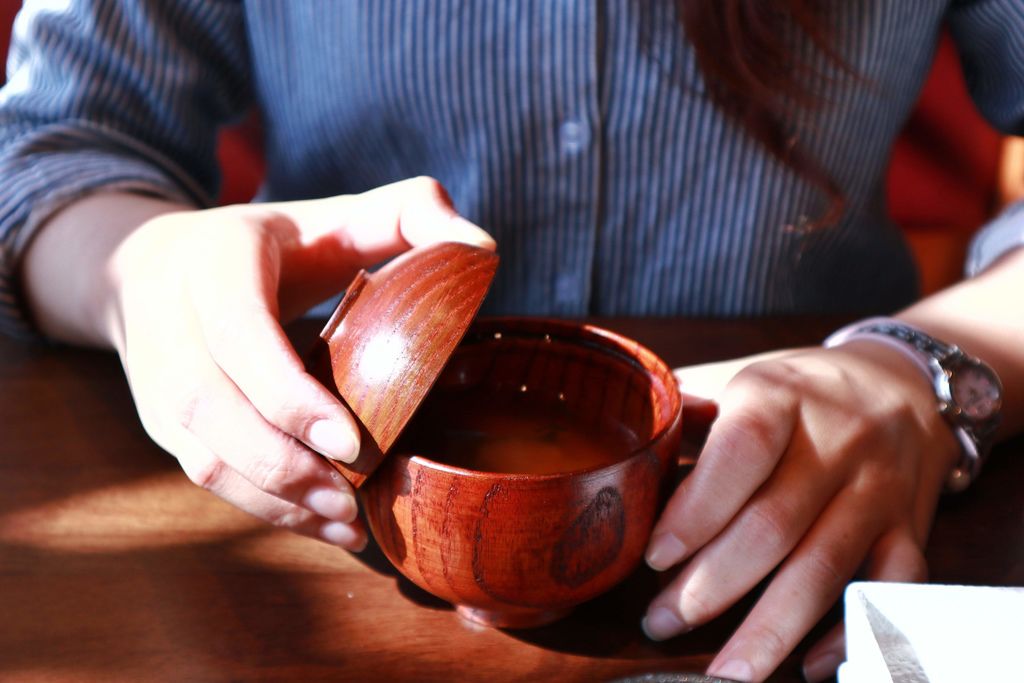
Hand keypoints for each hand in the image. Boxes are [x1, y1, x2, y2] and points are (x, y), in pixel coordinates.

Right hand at [108, 177, 493, 549]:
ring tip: (348, 525)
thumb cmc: (271, 245)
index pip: (240, 334)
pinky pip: (206, 476)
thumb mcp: (334, 215)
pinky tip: (322, 525)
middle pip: (212, 410)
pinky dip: (263, 510)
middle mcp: (172, 325)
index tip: (352, 442)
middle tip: (357, 500)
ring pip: (204, 456)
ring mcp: (157, 381)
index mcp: (215, 264)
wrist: (153, 268)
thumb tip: (479, 247)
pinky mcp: (160, 422)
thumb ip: (410, 211)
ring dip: (275, 502)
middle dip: (285, 466)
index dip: (288, 393)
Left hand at [642, 341, 959, 681]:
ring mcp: (878, 489)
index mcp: (782, 395)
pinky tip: (807, 665)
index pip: (742, 451)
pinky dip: (849, 633)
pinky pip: (889, 589)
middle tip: (660, 622)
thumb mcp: (743, 377)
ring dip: (769, 630)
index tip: (654, 557)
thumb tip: (628, 447)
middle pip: (773, 526)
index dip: (697, 509)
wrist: (901, 382)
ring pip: (824, 569)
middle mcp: (837, 441)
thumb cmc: (799, 391)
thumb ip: (687, 412)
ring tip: (722, 672)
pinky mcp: (910, 527)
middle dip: (710, 586)